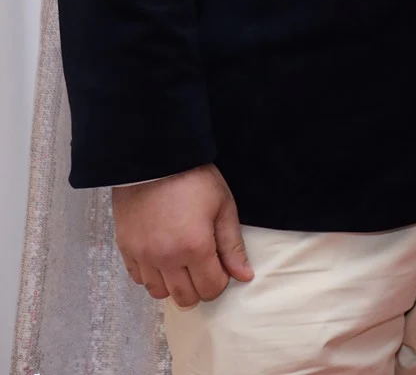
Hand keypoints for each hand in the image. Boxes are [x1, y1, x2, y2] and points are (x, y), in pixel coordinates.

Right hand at [111, 165, 252, 306]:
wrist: (153, 161)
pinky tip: (163, 259)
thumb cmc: (194, 180)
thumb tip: (244, 276)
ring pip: (159, 293)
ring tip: (184, 263)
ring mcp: (142, 256)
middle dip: (200, 288)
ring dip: (175, 285)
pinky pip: (139, 279)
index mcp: (194, 248)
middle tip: (205, 266)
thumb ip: (233, 246)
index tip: (223, 266)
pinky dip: (153, 276)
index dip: (221, 281)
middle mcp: (166, 258)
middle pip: (184, 298)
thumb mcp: (223, 207)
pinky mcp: (125, 250)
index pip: (210, 288)